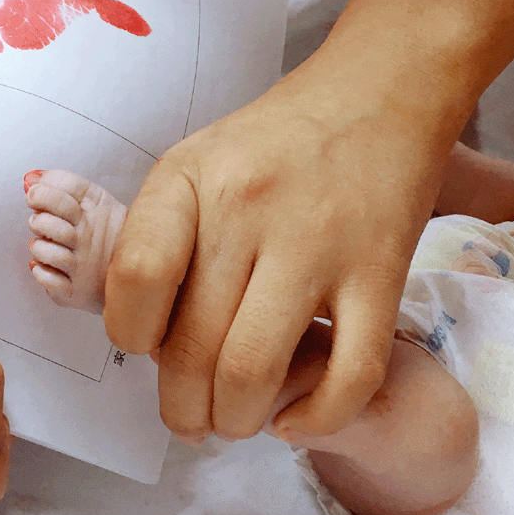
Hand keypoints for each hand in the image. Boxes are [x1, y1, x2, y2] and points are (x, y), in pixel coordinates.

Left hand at [103, 62, 465, 442]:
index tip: (147, 348)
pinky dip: (316, 419)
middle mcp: (249, 210)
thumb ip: (160, 239)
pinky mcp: (381, 274)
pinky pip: (350, 375)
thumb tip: (145, 341)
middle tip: (190, 418)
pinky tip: (295, 420)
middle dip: (182, 409)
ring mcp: (319, 245)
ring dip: (235, 420)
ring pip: (254, 372)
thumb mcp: (194, 164)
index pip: (136, 280)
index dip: (132, 335)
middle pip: (192, 347)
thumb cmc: (275, 142)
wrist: (380, 93)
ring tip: (234, 420)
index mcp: (190, 180)